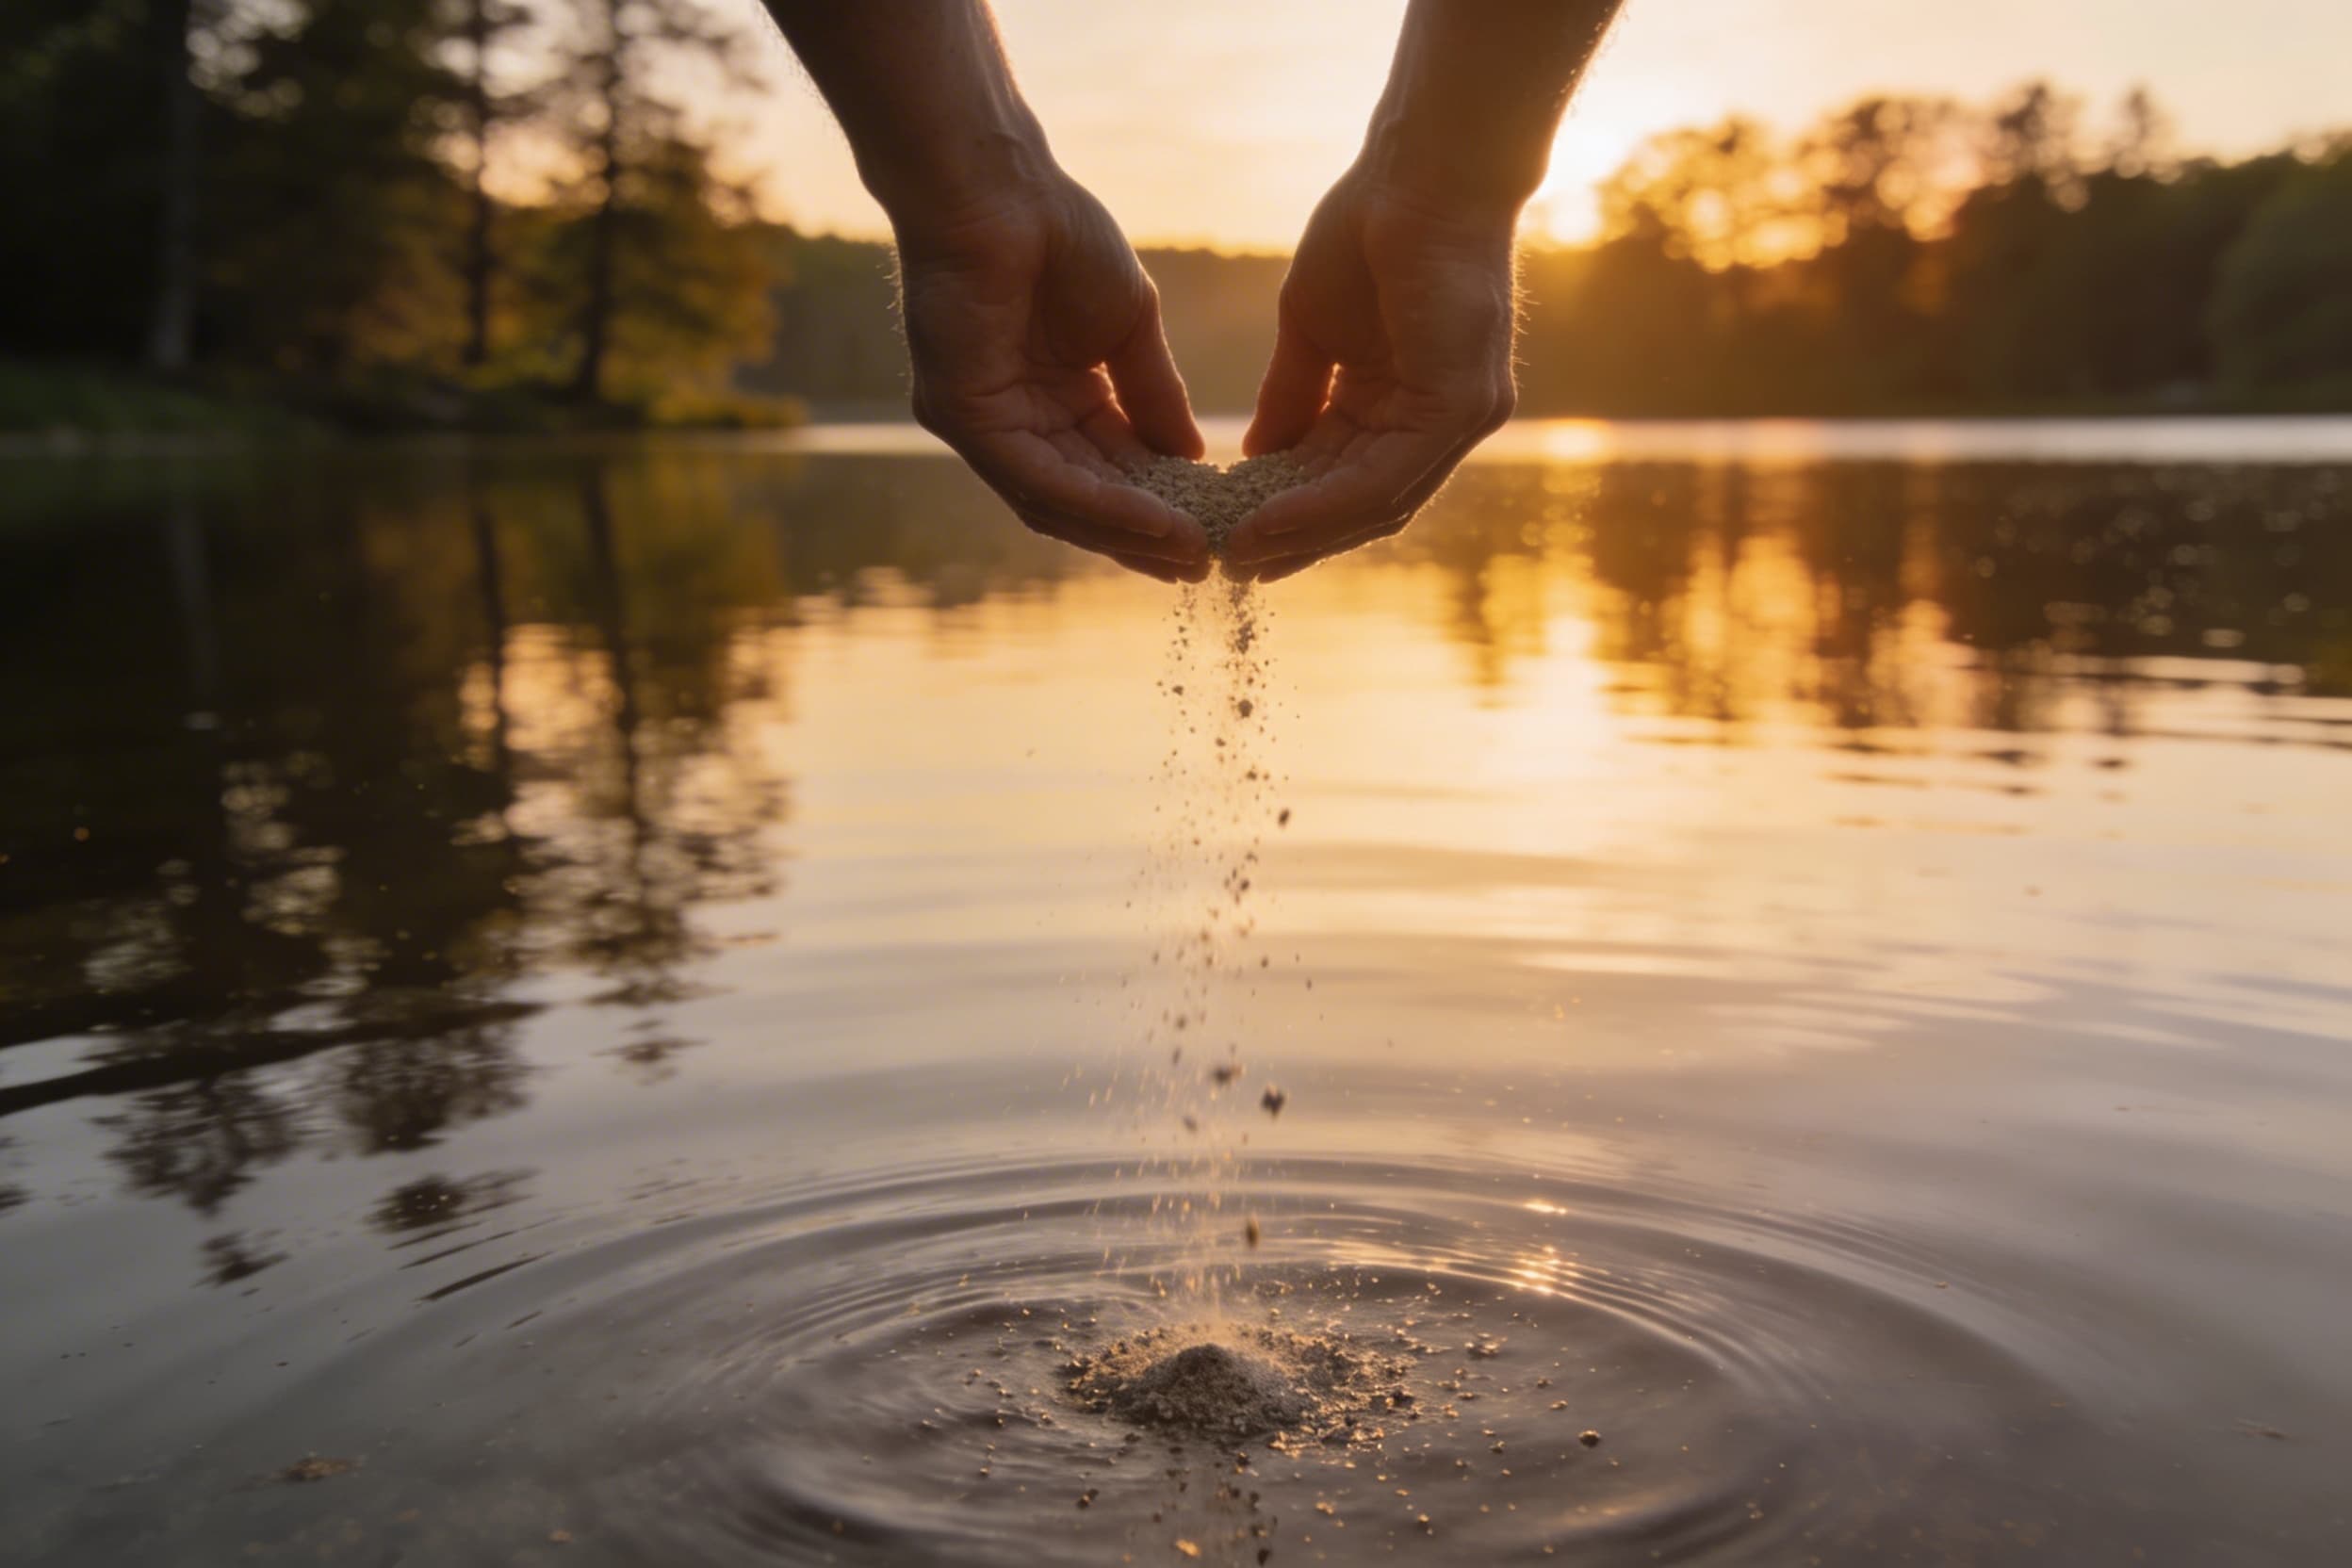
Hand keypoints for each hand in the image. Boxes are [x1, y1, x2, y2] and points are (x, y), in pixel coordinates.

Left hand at [896, 174, 1211, 582]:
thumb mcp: (1130, 330)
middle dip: (1141, 537)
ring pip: (1054, 501)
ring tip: (1187, 549)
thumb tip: (1194, 459)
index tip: (1208, 536)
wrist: (1004, 183)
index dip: (1155, 509)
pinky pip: (1034, 475)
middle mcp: (1010, 421)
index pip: (1104, 473)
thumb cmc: (1060, 234)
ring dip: (1123, 530)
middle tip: (1202, 565)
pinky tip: (1149, 514)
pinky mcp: (961, 413)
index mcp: (1048, 401)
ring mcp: (981, 421)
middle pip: (1079, 502)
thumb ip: (1154, 396)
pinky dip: (1094, 500)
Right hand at [1224, 166, 1518, 581]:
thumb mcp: (1311, 331)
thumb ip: (1292, 398)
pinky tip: (1270, 516)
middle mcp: (1443, 421)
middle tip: (1233, 566)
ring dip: (1305, 533)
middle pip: (1367, 505)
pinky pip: (1386, 477)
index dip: (1293, 515)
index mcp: (1410, 404)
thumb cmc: (1369, 227)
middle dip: (1298, 541)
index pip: (1351, 479)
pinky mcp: (1460, 407)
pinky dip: (1325, 503)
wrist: (1417, 170)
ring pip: (1377, 502)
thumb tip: (1258, 458)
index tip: (1235, 538)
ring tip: (1240, 550)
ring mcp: (1460, 418)